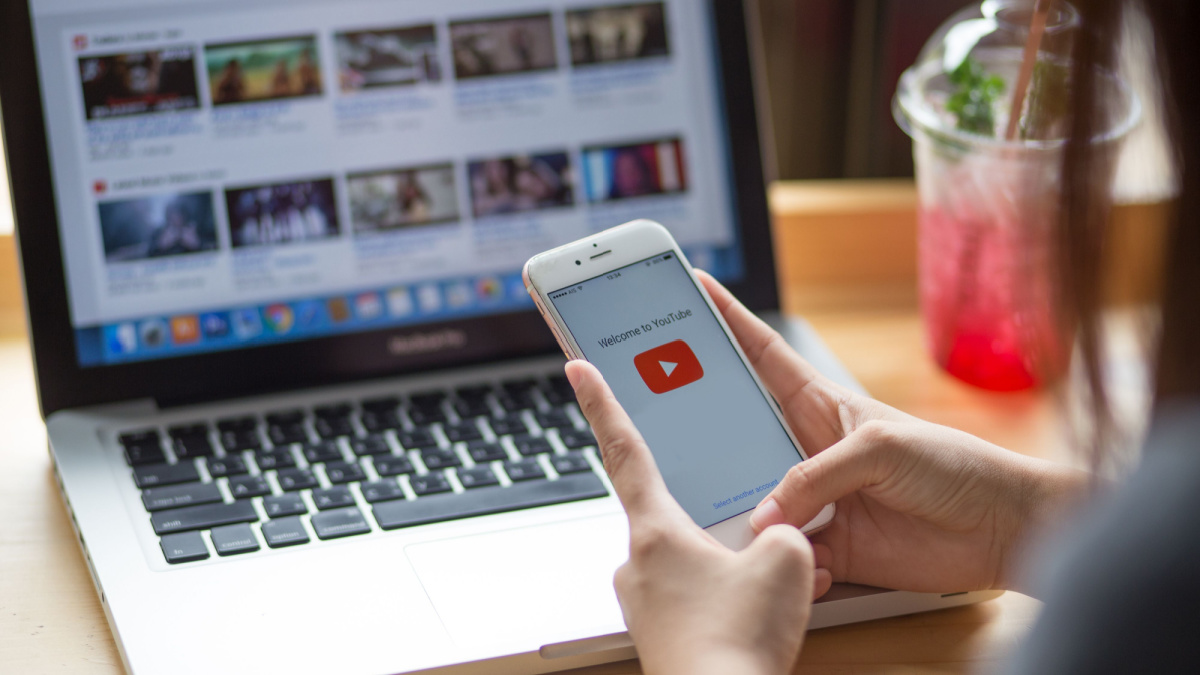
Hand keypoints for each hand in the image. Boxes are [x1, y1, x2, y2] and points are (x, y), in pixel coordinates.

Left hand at [566, 360, 830, 674]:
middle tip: (758, 542)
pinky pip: (697, 600)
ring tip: (780, 593)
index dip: (602, 403)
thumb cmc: (737, 640)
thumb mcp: (786, 564)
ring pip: (695, 564)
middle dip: (721, 521)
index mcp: (655, 531)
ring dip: (735, 568)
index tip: (578, 369)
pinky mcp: (660, 636)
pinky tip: (761, 620)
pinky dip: (730, 601)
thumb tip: (781, 538)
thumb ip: (786, 532)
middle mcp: (638, 563)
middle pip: (677, 516)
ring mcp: (645, 604)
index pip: (625, 450)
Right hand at [696, 271, 1088, 592]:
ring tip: (727, 522)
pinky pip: (785, 554)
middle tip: (665, 427)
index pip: (762, 355)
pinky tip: (795, 563)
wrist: (999, 528)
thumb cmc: (953, 465)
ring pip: (753, 503)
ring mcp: (816, 499)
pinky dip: (783, 561)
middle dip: (702, 432)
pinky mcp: (828, 547)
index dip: (727, 321)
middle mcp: (808, 450)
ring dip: (739, 514)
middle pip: (739, 435)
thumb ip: (813, 476)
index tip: (691, 290)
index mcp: (820, 404)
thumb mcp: (878, 447)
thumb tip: (763, 517)